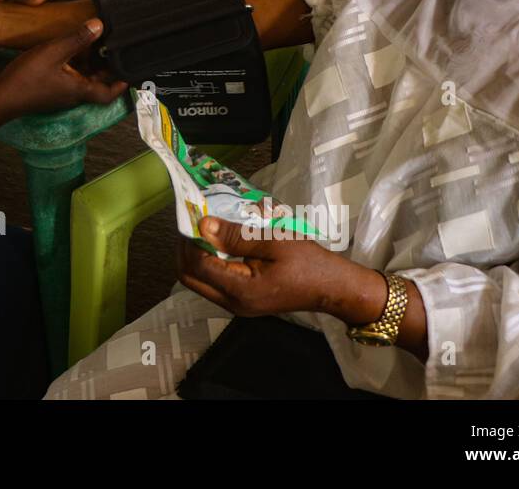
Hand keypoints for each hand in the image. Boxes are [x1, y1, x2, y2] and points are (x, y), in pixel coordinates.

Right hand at [0, 19, 126, 114]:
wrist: (0, 98)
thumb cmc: (27, 78)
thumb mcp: (53, 53)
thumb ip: (76, 39)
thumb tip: (99, 25)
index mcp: (79, 90)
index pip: (107, 93)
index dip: (120, 85)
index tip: (129, 72)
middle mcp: (73, 95)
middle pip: (97, 84)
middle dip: (107, 69)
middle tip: (113, 50)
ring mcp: (60, 94)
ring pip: (83, 81)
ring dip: (90, 66)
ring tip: (95, 46)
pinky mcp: (49, 91)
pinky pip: (69, 79)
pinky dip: (75, 67)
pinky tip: (69, 52)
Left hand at [177, 215, 360, 317]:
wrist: (332, 287)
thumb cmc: (308, 262)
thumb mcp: (273, 242)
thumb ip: (236, 236)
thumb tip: (203, 226)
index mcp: (239, 291)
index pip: (196, 265)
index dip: (190, 239)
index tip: (194, 214)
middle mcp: (232, 302)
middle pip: (189, 277)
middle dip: (186, 248)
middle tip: (194, 221)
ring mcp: (236, 304)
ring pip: (198, 280)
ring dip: (196, 253)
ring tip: (206, 227)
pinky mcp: (242, 299)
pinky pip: (213, 280)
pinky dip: (210, 260)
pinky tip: (220, 240)